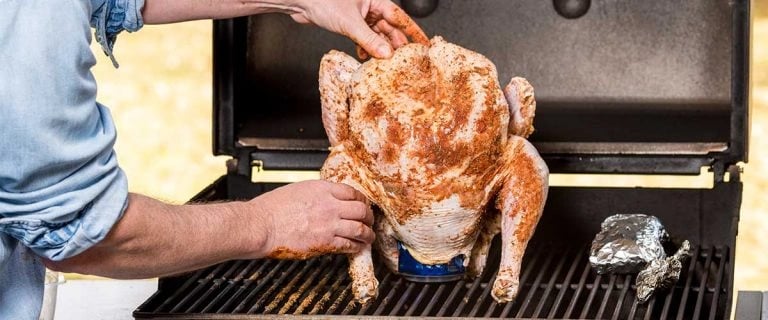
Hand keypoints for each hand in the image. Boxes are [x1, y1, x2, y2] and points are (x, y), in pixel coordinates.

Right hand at [250, 180, 374, 258]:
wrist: (262, 225)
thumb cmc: (272, 208)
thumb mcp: (298, 189)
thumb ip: (316, 193)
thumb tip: (324, 197)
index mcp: (322, 189)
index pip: (353, 192)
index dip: (361, 200)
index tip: (362, 205)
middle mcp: (330, 205)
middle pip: (362, 210)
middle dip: (369, 216)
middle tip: (369, 221)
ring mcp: (329, 224)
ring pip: (360, 229)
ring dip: (367, 234)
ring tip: (369, 237)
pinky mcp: (325, 242)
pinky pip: (349, 245)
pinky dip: (356, 247)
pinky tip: (357, 247)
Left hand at [288, 0, 428, 58]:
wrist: (301, 2)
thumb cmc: (323, 1)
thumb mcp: (350, 23)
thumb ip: (368, 40)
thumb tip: (386, 54)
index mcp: (376, 0)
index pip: (400, 17)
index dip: (413, 32)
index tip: (425, 44)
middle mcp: (370, 7)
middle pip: (390, 29)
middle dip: (396, 45)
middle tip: (404, 61)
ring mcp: (361, 17)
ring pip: (377, 36)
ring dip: (380, 49)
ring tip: (385, 64)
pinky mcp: (350, 25)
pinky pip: (364, 39)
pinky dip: (366, 49)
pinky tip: (365, 58)